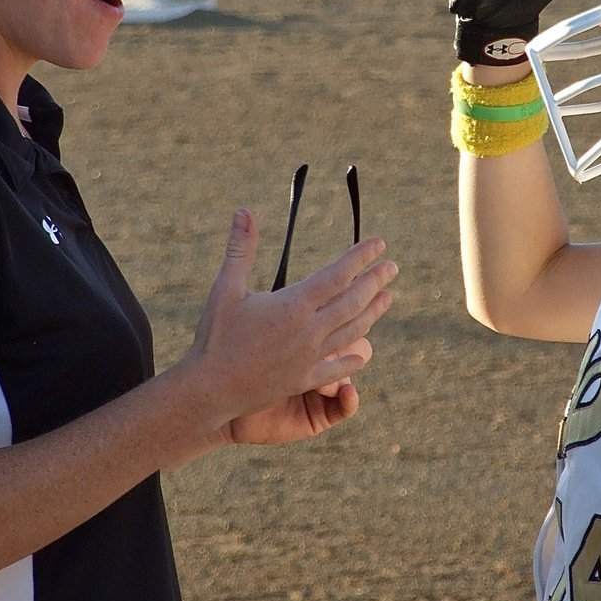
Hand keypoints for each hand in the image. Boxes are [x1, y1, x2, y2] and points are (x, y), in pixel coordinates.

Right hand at [187, 208, 394, 440]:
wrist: (208, 390)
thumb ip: (241, 249)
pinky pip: (338, 367)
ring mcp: (309, 357)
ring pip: (351, 331)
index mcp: (293, 305)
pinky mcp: (304, 379)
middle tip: (392, 266)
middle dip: (375, 281)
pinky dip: (353, 356)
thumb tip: (243, 210)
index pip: (337, 275)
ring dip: (372, 312)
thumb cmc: (214, 336)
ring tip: (388, 298)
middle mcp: (308, 331)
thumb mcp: (225, 287)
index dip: (361, 257)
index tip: (379, 243)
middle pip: (353, 301)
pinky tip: (363, 351)